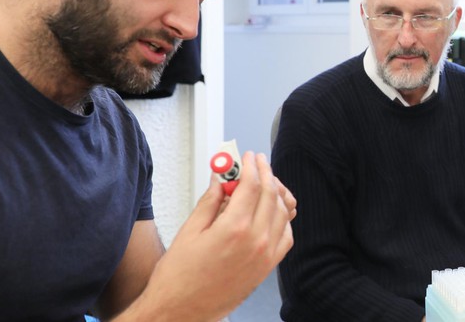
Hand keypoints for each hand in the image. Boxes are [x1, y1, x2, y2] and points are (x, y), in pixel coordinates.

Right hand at [119, 152, 296, 320]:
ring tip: (265, 183)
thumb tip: (220, 178)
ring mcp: (265, 255)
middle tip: (258, 163)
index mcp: (234, 228)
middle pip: (271, 195)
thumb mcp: (189, 231)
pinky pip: (286, 235)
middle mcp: (256, 241)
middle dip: (266, 173)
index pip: (253, 185)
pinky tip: (272, 212)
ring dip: (276, 193)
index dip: (252, 166)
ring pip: (283, 213)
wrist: (181, 311)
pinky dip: (283, 218)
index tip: (249, 157)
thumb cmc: (179, 277)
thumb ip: (210, 201)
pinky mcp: (267, 267)